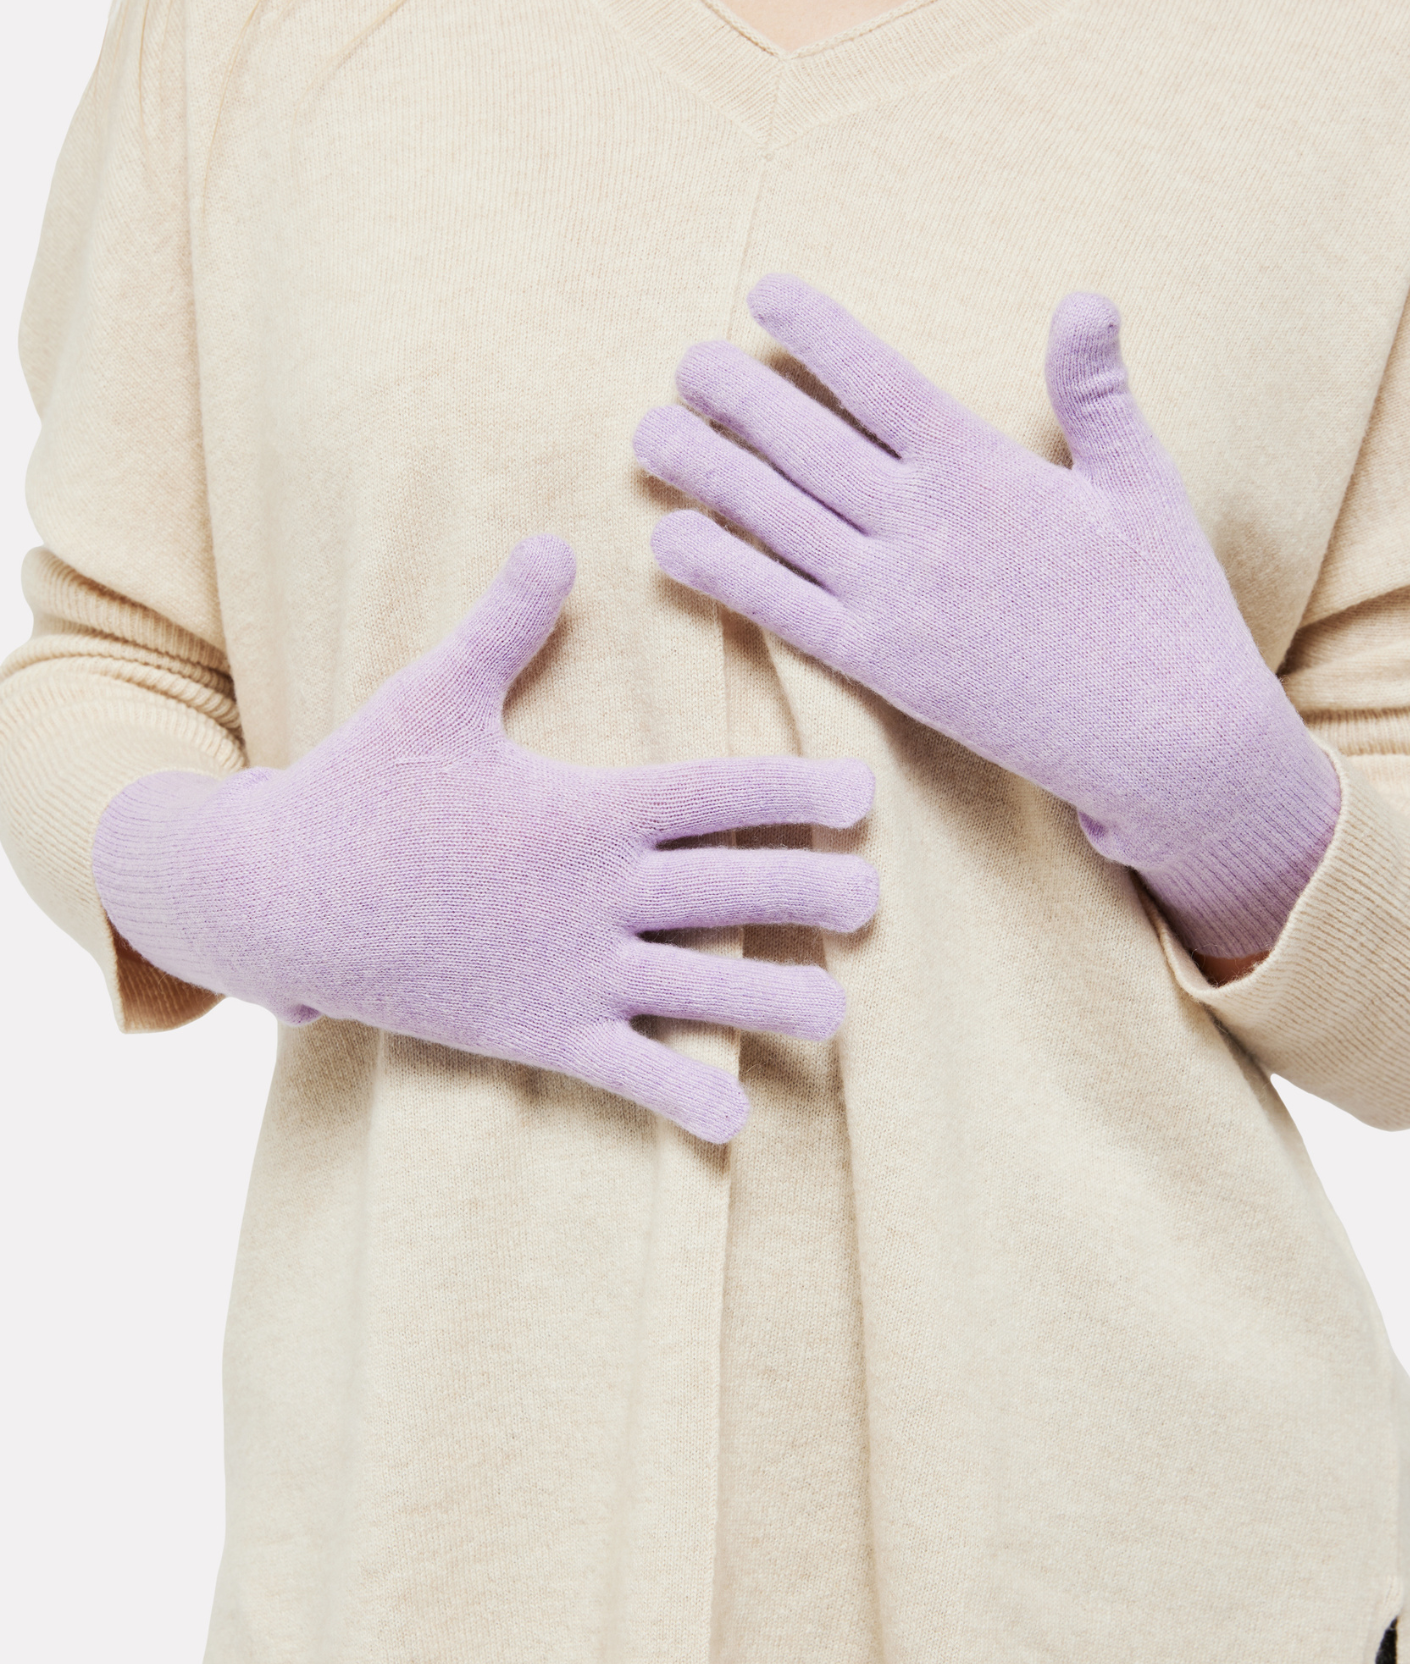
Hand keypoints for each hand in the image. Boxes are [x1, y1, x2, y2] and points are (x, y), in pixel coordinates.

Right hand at [91, 536, 877, 1141]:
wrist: (278, 896)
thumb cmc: (361, 787)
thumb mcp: (435, 696)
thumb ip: (507, 625)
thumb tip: (554, 539)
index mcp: (584, 810)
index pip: (714, 795)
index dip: (796, 794)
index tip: (864, 796)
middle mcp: (593, 893)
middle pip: (728, 892)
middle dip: (811, 895)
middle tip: (876, 900)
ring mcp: (568, 971)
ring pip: (696, 990)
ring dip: (771, 1002)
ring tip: (837, 1016)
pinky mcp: (534, 1033)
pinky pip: (623, 1073)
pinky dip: (680, 1099)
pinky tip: (736, 1124)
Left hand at [633, 275, 1338, 959]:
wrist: (1167, 738)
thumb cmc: (1165, 604)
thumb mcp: (1142, 483)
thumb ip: (1096, 392)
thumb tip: (1086, 297)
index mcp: (985, 469)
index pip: (879, 381)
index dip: (815, 333)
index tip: (762, 294)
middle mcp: (926, 527)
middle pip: (807, 444)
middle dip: (737, 397)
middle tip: (683, 362)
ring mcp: (898, 600)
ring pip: (779, 521)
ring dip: (707, 472)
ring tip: (649, 432)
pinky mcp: (885, 668)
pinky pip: (785, 612)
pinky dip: (723, 576)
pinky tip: (670, 541)